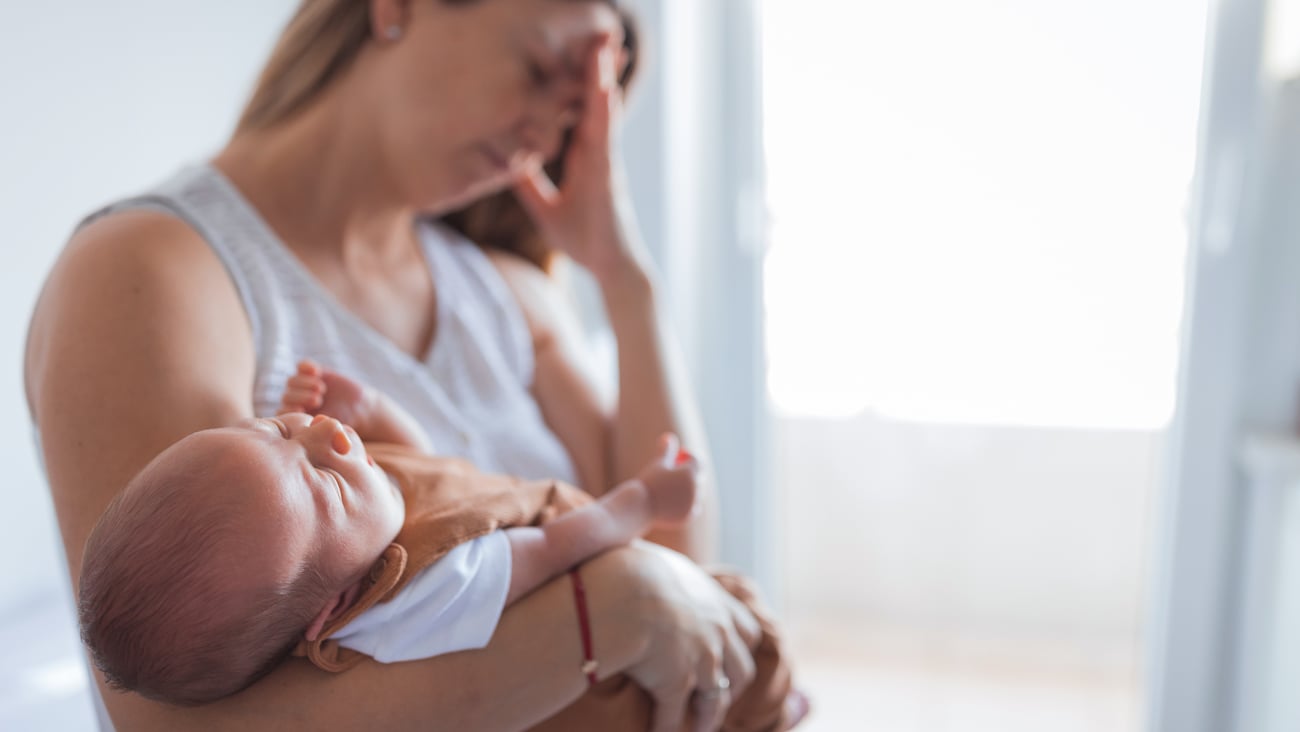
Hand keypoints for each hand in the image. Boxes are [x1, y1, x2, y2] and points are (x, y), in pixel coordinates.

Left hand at [278, 359, 373, 426]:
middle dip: (300, 397)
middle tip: (317, 400)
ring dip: (304, 384)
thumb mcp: (330, 426)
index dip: (289, 410)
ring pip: (292, 381)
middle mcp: (295, 402)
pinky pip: (301, 366)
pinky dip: (306, 367)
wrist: (359, 408)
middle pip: (287, 396)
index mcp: (295, 418)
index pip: (282, 412)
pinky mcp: (312, 372)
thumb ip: (316, 425)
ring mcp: (302, 386)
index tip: (302, 411)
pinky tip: (317, 371)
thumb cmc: (345, 421)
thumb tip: (307, 424)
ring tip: (321, 389)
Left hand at [514, 34, 643, 285]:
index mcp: (582, 153)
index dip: (570, 77)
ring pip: (603, 107)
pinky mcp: (611, 171)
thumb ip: (529, 183)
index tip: (564, 45)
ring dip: (602, 74)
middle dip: (591, 63)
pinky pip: (607, 133)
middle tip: (592, 26)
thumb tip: (505, 164)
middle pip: (592, 97)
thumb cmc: (583, 238)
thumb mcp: (544, 207)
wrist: (609, 266)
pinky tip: (605, 86)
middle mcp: (596, 148)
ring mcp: (606, 157)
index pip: (574, 107)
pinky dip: (606, 107)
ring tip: (603, 41)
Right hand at [621, 543, 760, 731]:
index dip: (739, 645)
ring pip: (717, 701)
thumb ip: (664, 571)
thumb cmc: (628, 567)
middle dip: (732, 685)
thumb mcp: (657, 560)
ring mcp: (702, 660)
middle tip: (717, 694)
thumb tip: (647, 565)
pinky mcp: (677, 685)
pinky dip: (666, 729)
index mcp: (715, 600)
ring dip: (707, 717)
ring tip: (698, 728)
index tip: (730, 655)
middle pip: (742, 669)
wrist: (620, 591)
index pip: (746, 628)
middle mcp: (717, 631)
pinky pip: (674, 719)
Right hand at [636, 433, 699, 525]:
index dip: (689, 457)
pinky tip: (677, 503)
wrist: (639, 506)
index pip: (697, 460)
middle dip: (691, 473)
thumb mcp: (657, 464)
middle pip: (699, 476)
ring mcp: (693, 503)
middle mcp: (695, 488)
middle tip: (680, 472)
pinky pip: (693, 508)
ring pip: (697, 494)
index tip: (681, 457)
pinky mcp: (689, 516)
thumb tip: (669, 437)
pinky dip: (687, 505)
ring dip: (690, 490)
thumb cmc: (648, 482)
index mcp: (689, 472)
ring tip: (675, 489)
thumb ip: (666, 450)